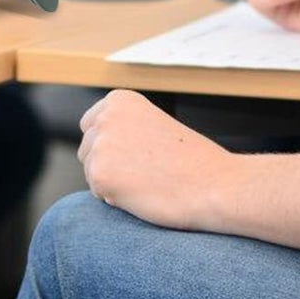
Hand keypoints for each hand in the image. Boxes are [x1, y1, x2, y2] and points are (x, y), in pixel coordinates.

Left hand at [78, 90, 234, 229]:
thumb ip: (124, 126)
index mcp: (119, 99)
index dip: (113, 145)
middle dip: (109, 163)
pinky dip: (116, 199)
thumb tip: (100, 144)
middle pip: (87, 149)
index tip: (139, 151)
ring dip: (112, 182)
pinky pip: (97, 194)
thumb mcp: (152, 123)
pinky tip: (142, 192)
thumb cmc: (191, 160)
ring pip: (91, 173)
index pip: (91, 125)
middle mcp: (106, 116)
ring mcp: (101, 144)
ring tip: (147, 179)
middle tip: (146, 168)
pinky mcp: (100, 174)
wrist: (213, 183)